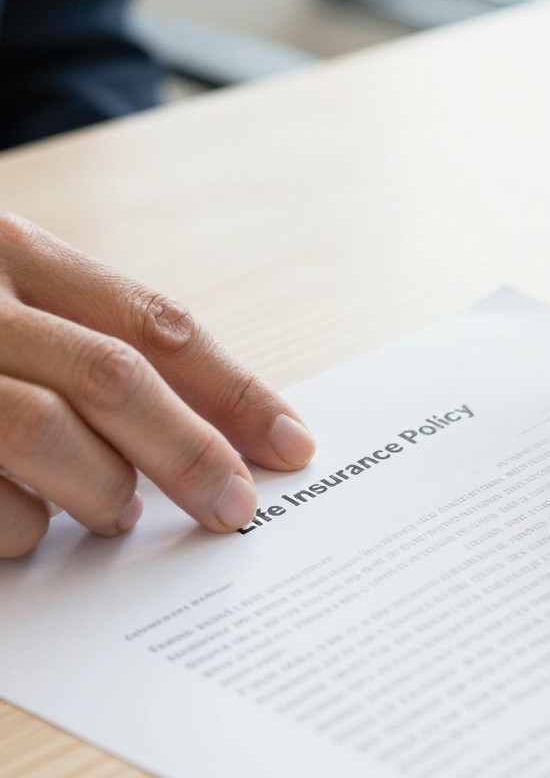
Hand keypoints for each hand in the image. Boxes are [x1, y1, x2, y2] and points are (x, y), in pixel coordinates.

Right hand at [0, 214, 315, 556]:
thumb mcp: (8, 299)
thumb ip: (87, 344)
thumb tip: (213, 429)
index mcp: (10, 249)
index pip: (152, 322)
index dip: (233, 388)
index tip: (294, 445)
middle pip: (111, 376)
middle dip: (189, 452)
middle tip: (235, 509)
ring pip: (39, 432)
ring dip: (100, 488)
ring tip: (118, 512)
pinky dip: (16, 524)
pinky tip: (26, 527)